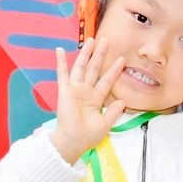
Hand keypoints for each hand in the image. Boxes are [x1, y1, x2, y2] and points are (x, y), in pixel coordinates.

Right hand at [44, 25, 134, 159]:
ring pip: (81, 67)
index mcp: (95, 99)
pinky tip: (59, 50)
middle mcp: (85, 92)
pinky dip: (60, 62)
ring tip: (91, 40)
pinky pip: (62, 74)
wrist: (74, 141)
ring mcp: (75, 90)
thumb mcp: (105, 124)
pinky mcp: (65, 91)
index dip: (114, 70)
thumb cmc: (88, 136)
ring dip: (86, 54)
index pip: (106, 81)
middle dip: (100, 55)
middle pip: (95, 69)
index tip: (122, 59)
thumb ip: (113, 112)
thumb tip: (123, 101)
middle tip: (106, 40)